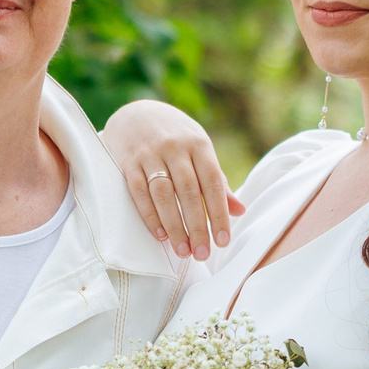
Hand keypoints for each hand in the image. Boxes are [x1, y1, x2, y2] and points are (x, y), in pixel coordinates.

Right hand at [103, 99, 242, 260]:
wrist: (136, 114)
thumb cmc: (176, 139)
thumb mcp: (199, 151)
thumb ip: (217, 181)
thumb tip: (239, 211)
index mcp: (199, 144)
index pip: (213, 183)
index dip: (219, 214)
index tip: (223, 241)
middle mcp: (175, 147)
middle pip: (189, 192)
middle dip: (197, 226)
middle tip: (202, 254)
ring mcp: (150, 153)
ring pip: (164, 195)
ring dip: (175, 226)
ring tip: (183, 251)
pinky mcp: (129, 162)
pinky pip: (140, 193)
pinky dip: (150, 216)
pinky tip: (161, 235)